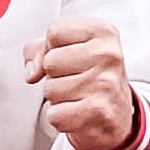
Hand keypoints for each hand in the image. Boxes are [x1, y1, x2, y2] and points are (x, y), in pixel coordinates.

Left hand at [28, 20, 141, 149]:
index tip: (72, 57)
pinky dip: (60, 118)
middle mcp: (108, 55)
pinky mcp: (98, 111)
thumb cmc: (90, 76)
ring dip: (57, 98)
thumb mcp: (70, 49)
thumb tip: (31, 74)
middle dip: (54, 75)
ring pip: (49, 89)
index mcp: (104, 32)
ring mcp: (105, 83)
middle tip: (76, 80)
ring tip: (78, 96)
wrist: (117, 113)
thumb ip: (40, 49)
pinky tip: (78, 113)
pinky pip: (55, 115)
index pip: (54, 32)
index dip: (53, 48)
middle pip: (49, 62)